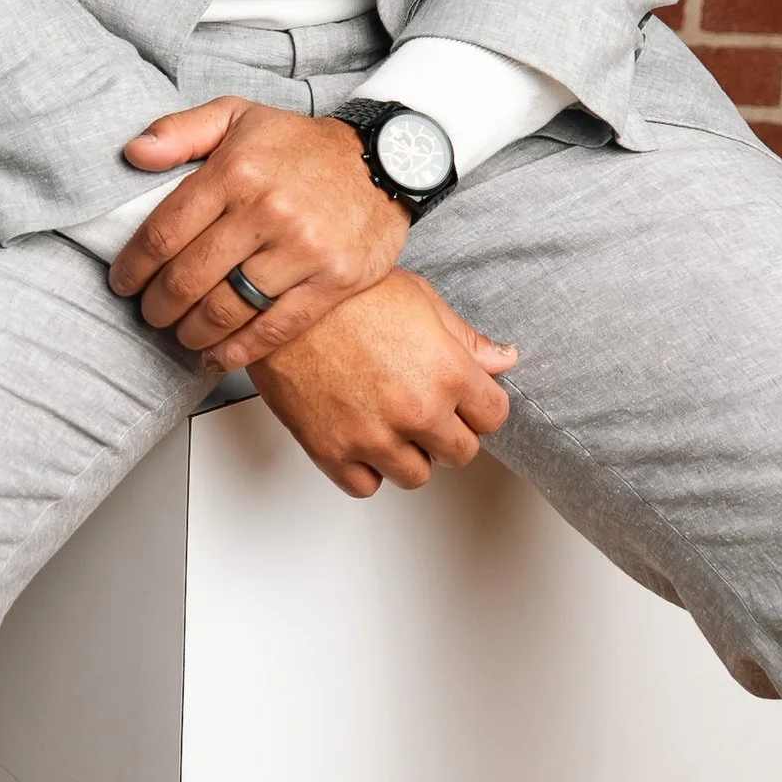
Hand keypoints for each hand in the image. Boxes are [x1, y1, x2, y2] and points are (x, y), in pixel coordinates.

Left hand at [109, 97, 407, 365]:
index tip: (124, 283)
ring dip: (192, 332)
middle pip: (188, 278)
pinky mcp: (333, 280)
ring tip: (183, 333)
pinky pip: (274, 327)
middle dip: (158, 306)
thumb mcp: (238, 116)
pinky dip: (239, 350)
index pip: (163, 233)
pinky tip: (218, 355)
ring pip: (225, 309)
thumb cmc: (301, 146)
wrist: (384, 161)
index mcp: (236, 170)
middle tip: (152, 313)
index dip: (133, 268)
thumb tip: (133, 153)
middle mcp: (268, 209)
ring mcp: (303, 248)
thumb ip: (181, 131)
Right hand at [249, 270, 516, 497]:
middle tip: (428, 411)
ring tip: (391, 423)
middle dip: (449, 434)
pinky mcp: (331, 451)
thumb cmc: (345, 294)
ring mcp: (373, 436)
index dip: (481, 407)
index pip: (494, 417)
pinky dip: (366, 469)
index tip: (467, 402)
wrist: (279, 301)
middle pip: (460, 453)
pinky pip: (365, 486)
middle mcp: (416, 410)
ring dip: (409, 454)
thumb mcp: (419, 299)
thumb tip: (502, 359)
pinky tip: (361, 438)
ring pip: (415, 476)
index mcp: (447, 371)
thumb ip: (466, 339)